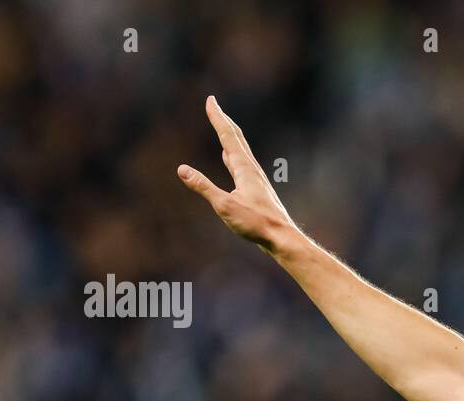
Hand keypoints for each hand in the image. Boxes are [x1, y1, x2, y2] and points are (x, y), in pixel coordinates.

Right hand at [177, 95, 295, 252]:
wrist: (282, 238)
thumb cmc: (256, 223)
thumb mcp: (225, 206)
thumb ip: (203, 187)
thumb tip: (182, 169)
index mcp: (244, 168)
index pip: (228, 136)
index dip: (218, 117)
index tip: (211, 100)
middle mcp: (251, 169)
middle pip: (236, 138)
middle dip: (223, 120)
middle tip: (213, 104)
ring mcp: (255, 179)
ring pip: (239, 151)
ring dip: (229, 136)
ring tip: (221, 126)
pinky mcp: (256, 190)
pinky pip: (240, 165)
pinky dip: (232, 155)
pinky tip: (229, 159)